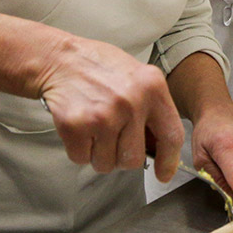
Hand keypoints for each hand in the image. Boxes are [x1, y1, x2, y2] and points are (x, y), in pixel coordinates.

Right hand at [38, 37, 183, 180]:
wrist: (61, 58)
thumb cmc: (101, 68)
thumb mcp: (138, 77)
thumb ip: (152, 108)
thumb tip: (158, 147)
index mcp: (153, 87)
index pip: (171, 136)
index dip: (168, 161)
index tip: (164, 174)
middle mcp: (131, 103)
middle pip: (133, 159)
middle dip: (122, 157)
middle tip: (113, 138)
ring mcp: (103, 115)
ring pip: (106, 163)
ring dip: (99, 153)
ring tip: (95, 127)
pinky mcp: (76, 125)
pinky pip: (81, 159)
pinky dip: (79, 149)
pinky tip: (80, 127)